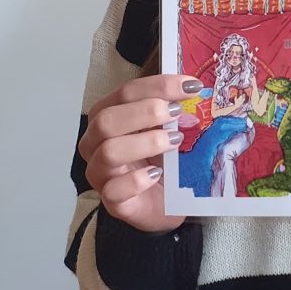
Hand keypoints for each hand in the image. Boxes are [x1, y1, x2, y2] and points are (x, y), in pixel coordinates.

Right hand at [78, 73, 200, 232]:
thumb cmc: (163, 162)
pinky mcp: (112, 202)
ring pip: (108, 152)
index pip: (125, 93)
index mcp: (108, 117)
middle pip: (106, 120)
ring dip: (145, 142)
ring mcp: (100, 174)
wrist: (168, 203)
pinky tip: (158, 174)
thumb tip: (194, 89)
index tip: (190, 86)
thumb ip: (173, 111)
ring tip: (175, 140)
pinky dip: (137, 180)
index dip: (158, 86)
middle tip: (177, 113)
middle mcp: (96, 144)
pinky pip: (114, 190)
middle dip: (145, 111)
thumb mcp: (168, 130)